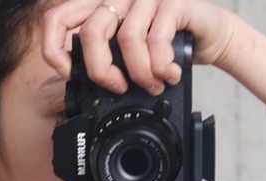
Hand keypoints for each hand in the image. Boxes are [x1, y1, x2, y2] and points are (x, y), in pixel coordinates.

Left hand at [41, 0, 238, 95]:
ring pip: (126, 39)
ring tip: (153, 85)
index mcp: (102, 6)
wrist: (210, 36)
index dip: (55, 49)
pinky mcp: (173, 2)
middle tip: (118, 88)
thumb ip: (103, 59)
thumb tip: (77, 86)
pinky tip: (168, 74)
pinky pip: (157, 40)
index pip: (58, 19)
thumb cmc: (167, 46)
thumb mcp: (127, 55)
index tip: (70, 74)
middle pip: (91, 33)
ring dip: (140, 74)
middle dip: (102, 72)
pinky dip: (161, 67)